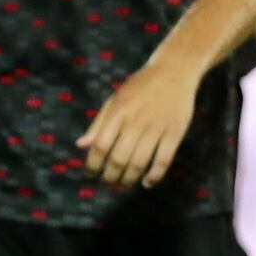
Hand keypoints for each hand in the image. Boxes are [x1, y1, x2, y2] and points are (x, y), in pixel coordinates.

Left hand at [77, 63, 198, 188]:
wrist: (174, 70)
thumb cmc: (140, 86)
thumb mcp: (115, 99)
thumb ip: (98, 123)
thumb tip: (80, 145)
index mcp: (118, 111)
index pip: (100, 145)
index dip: (93, 164)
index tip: (91, 174)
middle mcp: (136, 121)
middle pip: (119, 158)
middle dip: (110, 177)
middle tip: (107, 183)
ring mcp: (156, 128)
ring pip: (140, 163)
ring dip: (129, 179)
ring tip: (123, 185)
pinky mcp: (175, 132)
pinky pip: (163, 161)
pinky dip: (154, 176)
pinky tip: (147, 183)